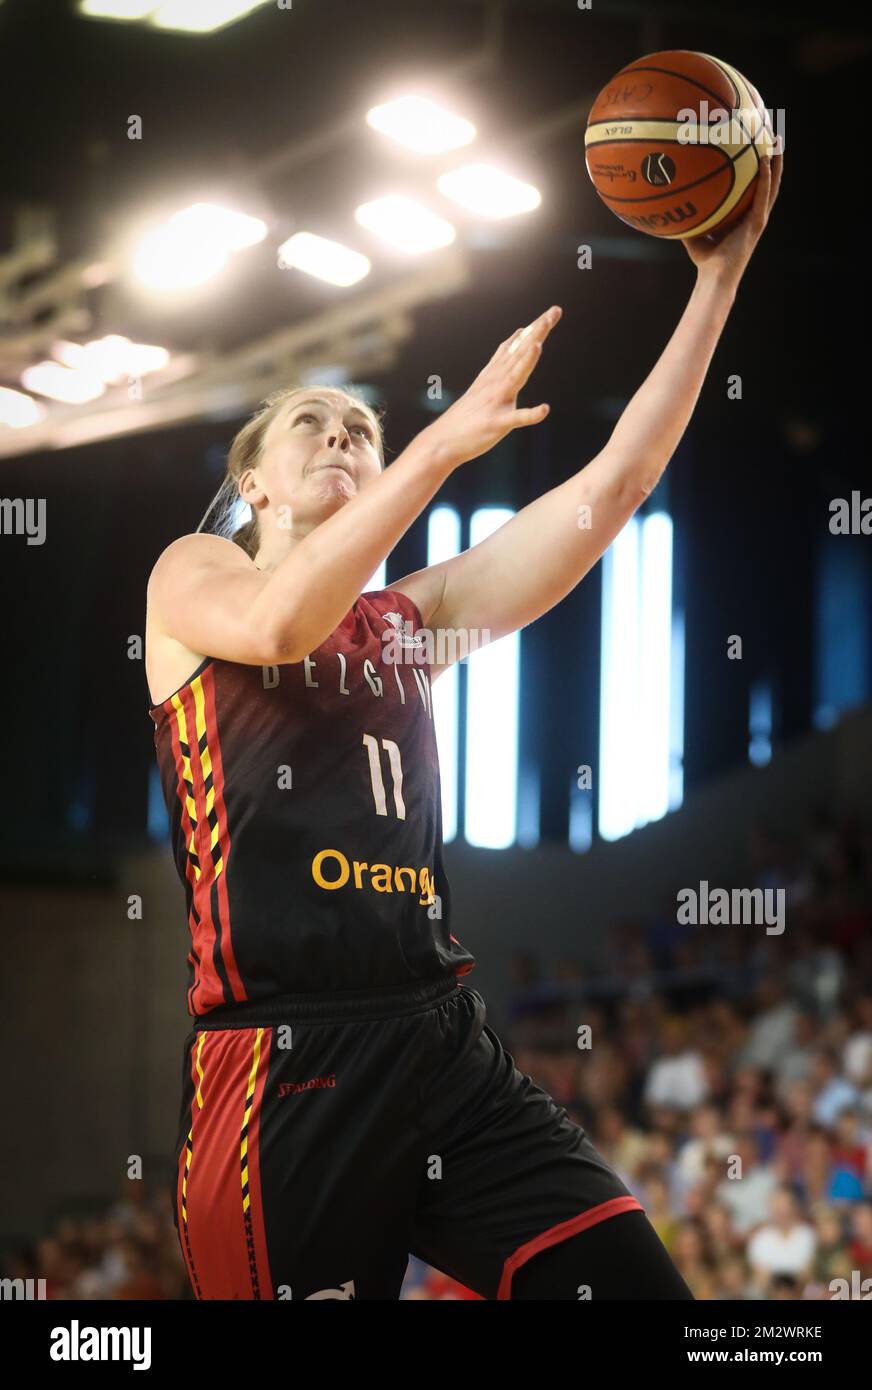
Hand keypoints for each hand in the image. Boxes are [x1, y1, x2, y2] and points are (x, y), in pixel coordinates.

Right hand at [424, 305, 561, 470]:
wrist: (443, 440)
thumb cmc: (468, 414)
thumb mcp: (487, 382)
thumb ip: (504, 360)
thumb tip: (520, 335)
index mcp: (496, 374)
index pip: (519, 346)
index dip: (536, 328)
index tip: (553, 311)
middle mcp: (496, 382)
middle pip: (520, 353)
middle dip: (537, 333)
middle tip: (554, 312)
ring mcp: (496, 402)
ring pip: (515, 377)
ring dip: (527, 361)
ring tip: (538, 344)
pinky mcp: (496, 423)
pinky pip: (515, 418)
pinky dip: (530, 414)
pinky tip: (544, 409)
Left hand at [682, 137, 782, 285]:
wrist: (714, 278)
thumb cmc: (704, 259)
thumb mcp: (694, 231)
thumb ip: (690, 215)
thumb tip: (672, 198)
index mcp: (745, 214)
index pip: (755, 184)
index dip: (758, 164)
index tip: (755, 142)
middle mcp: (755, 213)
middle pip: (768, 179)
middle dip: (772, 155)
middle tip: (770, 131)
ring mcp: (758, 218)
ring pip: (773, 184)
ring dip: (776, 161)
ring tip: (776, 138)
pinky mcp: (757, 223)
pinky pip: (763, 196)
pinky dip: (766, 178)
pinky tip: (765, 160)